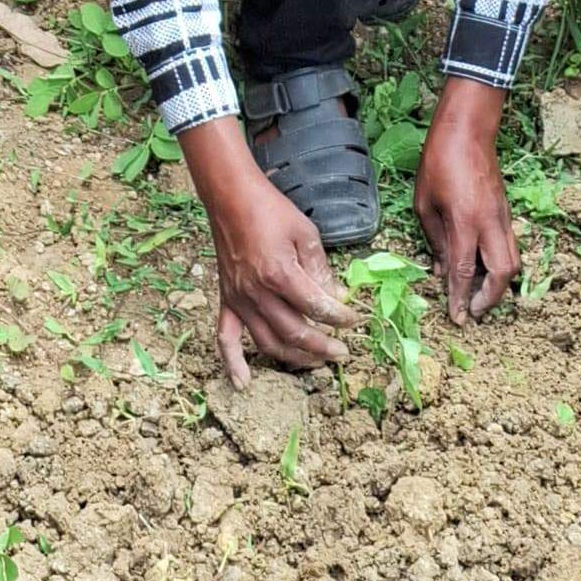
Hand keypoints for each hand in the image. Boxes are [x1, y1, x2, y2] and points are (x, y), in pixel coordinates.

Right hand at [206, 159, 356, 385]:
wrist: (231, 197)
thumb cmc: (270, 210)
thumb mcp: (306, 232)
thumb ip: (320, 269)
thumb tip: (335, 298)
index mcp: (280, 274)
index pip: (318, 307)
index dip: (341, 318)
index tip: (356, 320)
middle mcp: (258, 293)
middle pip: (295, 333)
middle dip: (323, 347)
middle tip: (343, 352)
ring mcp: (240, 299)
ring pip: (268, 343)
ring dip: (294, 358)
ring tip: (316, 362)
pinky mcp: (227, 299)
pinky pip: (225, 337)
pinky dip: (232, 363)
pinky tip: (243, 383)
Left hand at [414, 79, 517, 325]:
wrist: (468, 130)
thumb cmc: (439, 161)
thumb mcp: (425, 202)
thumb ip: (436, 240)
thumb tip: (443, 271)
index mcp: (466, 221)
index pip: (465, 271)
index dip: (460, 299)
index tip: (457, 320)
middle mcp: (490, 223)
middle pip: (503, 273)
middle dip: (490, 299)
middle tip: (472, 311)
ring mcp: (503, 217)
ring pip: (514, 261)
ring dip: (499, 284)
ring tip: (478, 294)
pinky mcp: (507, 212)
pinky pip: (510, 246)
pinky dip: (500, 264)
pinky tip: (482, 267)